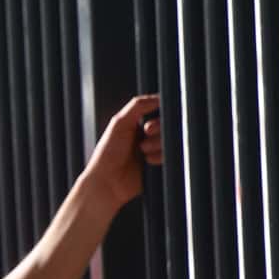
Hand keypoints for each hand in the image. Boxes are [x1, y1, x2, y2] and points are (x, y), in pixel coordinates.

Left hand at [84, 93, 162, 212]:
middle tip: (145, 133)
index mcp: (137, 121)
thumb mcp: (120, 122)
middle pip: (168, 124)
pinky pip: (170, 155)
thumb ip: (138, 105)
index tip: (150, 121)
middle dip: (158, 129)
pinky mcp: (158, 163)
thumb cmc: (108, 152)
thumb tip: (159, 97)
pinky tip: (147, 160)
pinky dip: (159, 156)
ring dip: (158, 144)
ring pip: (171, 139)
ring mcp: (153, 148)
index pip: (159, 110)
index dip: (160, 114)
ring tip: (142, 150)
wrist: (108, 181)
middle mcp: (147, 134)